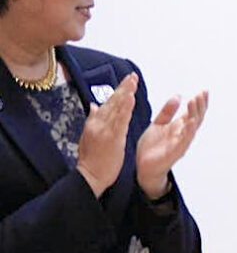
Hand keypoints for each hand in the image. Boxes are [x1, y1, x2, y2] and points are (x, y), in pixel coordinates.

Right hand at [76, 73, 137, 196]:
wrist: (90, 177)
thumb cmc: (91, 160)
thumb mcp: (88, 137)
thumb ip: (93, 120)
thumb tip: (94, 106)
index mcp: (93, 123)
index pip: (107, 103)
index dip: (117, 91)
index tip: (126, 81)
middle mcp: (98, 124)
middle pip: (112, 102)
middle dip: (123, 88)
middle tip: (132, 76)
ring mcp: (105, 130)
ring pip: (116, 108)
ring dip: (125, 94)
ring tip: (133, 82)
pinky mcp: (113, 138)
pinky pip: (121, 121)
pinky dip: (125, 109)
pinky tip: (131, 99)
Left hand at [136, 90, 208, 198]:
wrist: (142, 168)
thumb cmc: (152, 148)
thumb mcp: (158, 124)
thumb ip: (167, 111)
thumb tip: (178, 95)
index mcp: (179, 127)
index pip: (193, 112)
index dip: (199, 102)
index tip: (204, 91)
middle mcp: (183, 134)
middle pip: (196, 118)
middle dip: (200, 105)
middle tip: (201, 93)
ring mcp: (181, 143)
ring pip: (192, 127)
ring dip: (195, 114)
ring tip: (195, 101)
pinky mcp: (175, 152)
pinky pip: (184, 141)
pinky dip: (189, 131)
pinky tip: (190, 122)